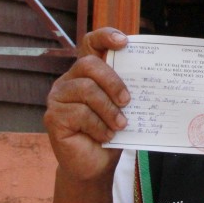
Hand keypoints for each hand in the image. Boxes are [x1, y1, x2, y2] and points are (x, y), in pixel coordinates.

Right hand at [43, 28, 129, 183]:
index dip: (105, 37)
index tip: (124, 42)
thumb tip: (150, 78)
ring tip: (120, 125)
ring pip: (86, 90)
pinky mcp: (53, 117)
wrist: (96, 166)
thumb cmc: (111, 133)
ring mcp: (58, 98)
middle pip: (88, 64)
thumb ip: (126, 90)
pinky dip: (99, 126)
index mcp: (87, 74)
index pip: (91, 44)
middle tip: (127, 101)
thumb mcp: (122, 108)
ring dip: (108, 109)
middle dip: (112, 81)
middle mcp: (69, 81)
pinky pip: (80, 114)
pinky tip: (105, 136)